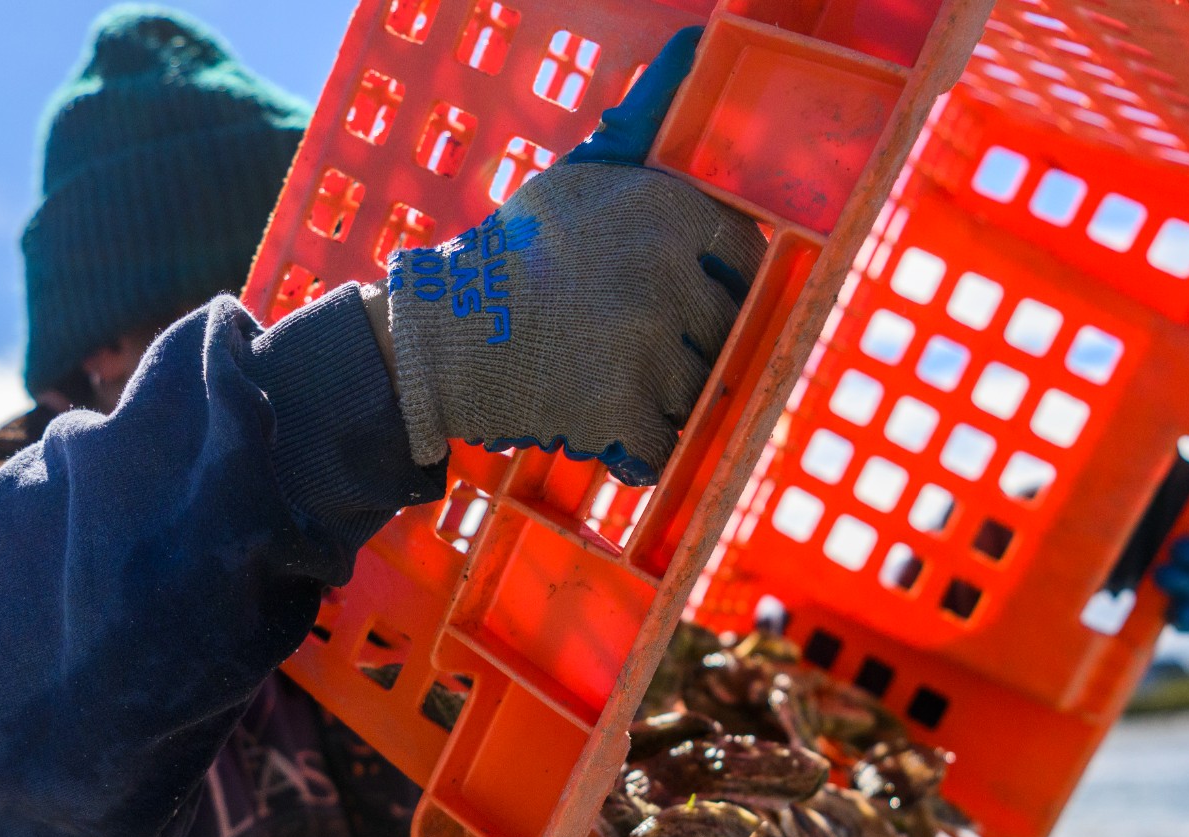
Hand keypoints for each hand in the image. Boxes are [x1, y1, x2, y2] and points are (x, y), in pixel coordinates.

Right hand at [382, 28, 763, 484]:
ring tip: (606, 376)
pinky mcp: (620, 412)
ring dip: (661, 396)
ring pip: (695, 391)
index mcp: (672, 217)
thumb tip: (697, 39)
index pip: (743, 263)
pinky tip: (599, 420)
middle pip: (721, 333)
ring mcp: (647, 351)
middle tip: (627, 342)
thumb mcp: (585, 170)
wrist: (445, 332)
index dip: (715, 288)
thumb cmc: (517, 249)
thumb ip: (648, 116)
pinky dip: (635, 444)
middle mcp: (669, 280)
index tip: (683, 301)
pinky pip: (661, 443)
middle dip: (684, 345)